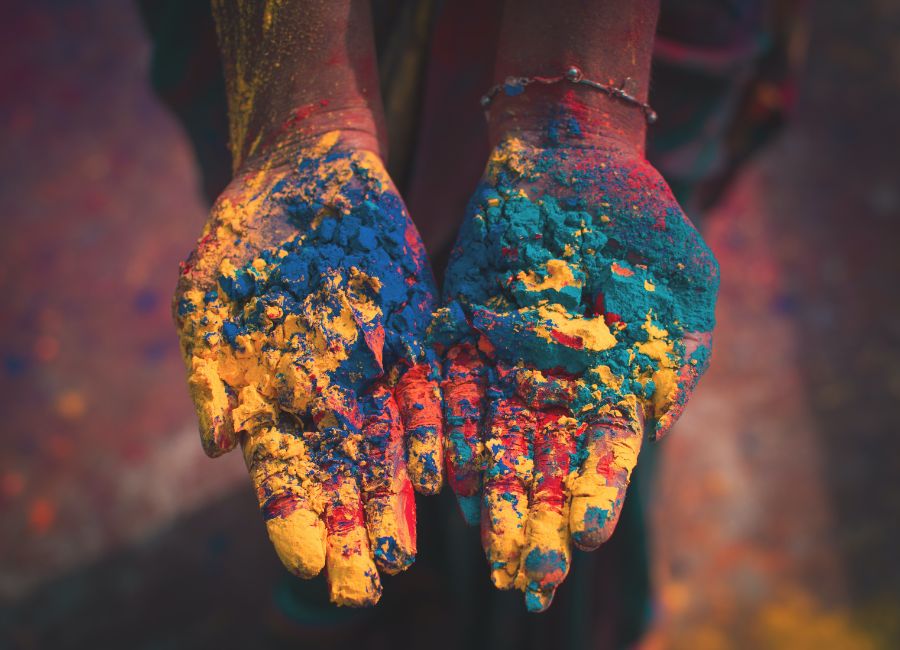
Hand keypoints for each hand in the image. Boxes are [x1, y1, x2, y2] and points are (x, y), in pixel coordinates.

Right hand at [174, 132, 442, 606]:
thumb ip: (211, 371)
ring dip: (392, 500)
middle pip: (339, 478)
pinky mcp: (413, 339)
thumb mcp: (208, 294)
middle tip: (362, 590)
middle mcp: (325, 398)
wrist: (308, 175)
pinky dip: (430, 433)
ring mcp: (372, 372)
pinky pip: (427, 393)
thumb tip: (219, 444)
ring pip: (386, 448)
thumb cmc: (245, 236)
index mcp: (271, 397)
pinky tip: (438, 475)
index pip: (282, 475)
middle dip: (349, 534)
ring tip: (401, 554)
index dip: (295, 521)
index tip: (310, 567)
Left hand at [433, 134, 718, 610]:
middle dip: (536, 517)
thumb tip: (659, 424)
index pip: (603, 455)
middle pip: (543, 463)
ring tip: (480, 541)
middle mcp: (555, 386)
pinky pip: (450, 387)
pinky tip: (441, 469)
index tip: (584, 539)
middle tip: (527, 573)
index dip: (595, 495)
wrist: (574, 162)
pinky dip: (446, 427)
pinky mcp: (462, 333)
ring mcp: (505, 363)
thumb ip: (676, 355)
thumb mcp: (683, 284)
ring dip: (489, 489)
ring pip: (493, 437)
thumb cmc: (643, 221)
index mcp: (612, 384)